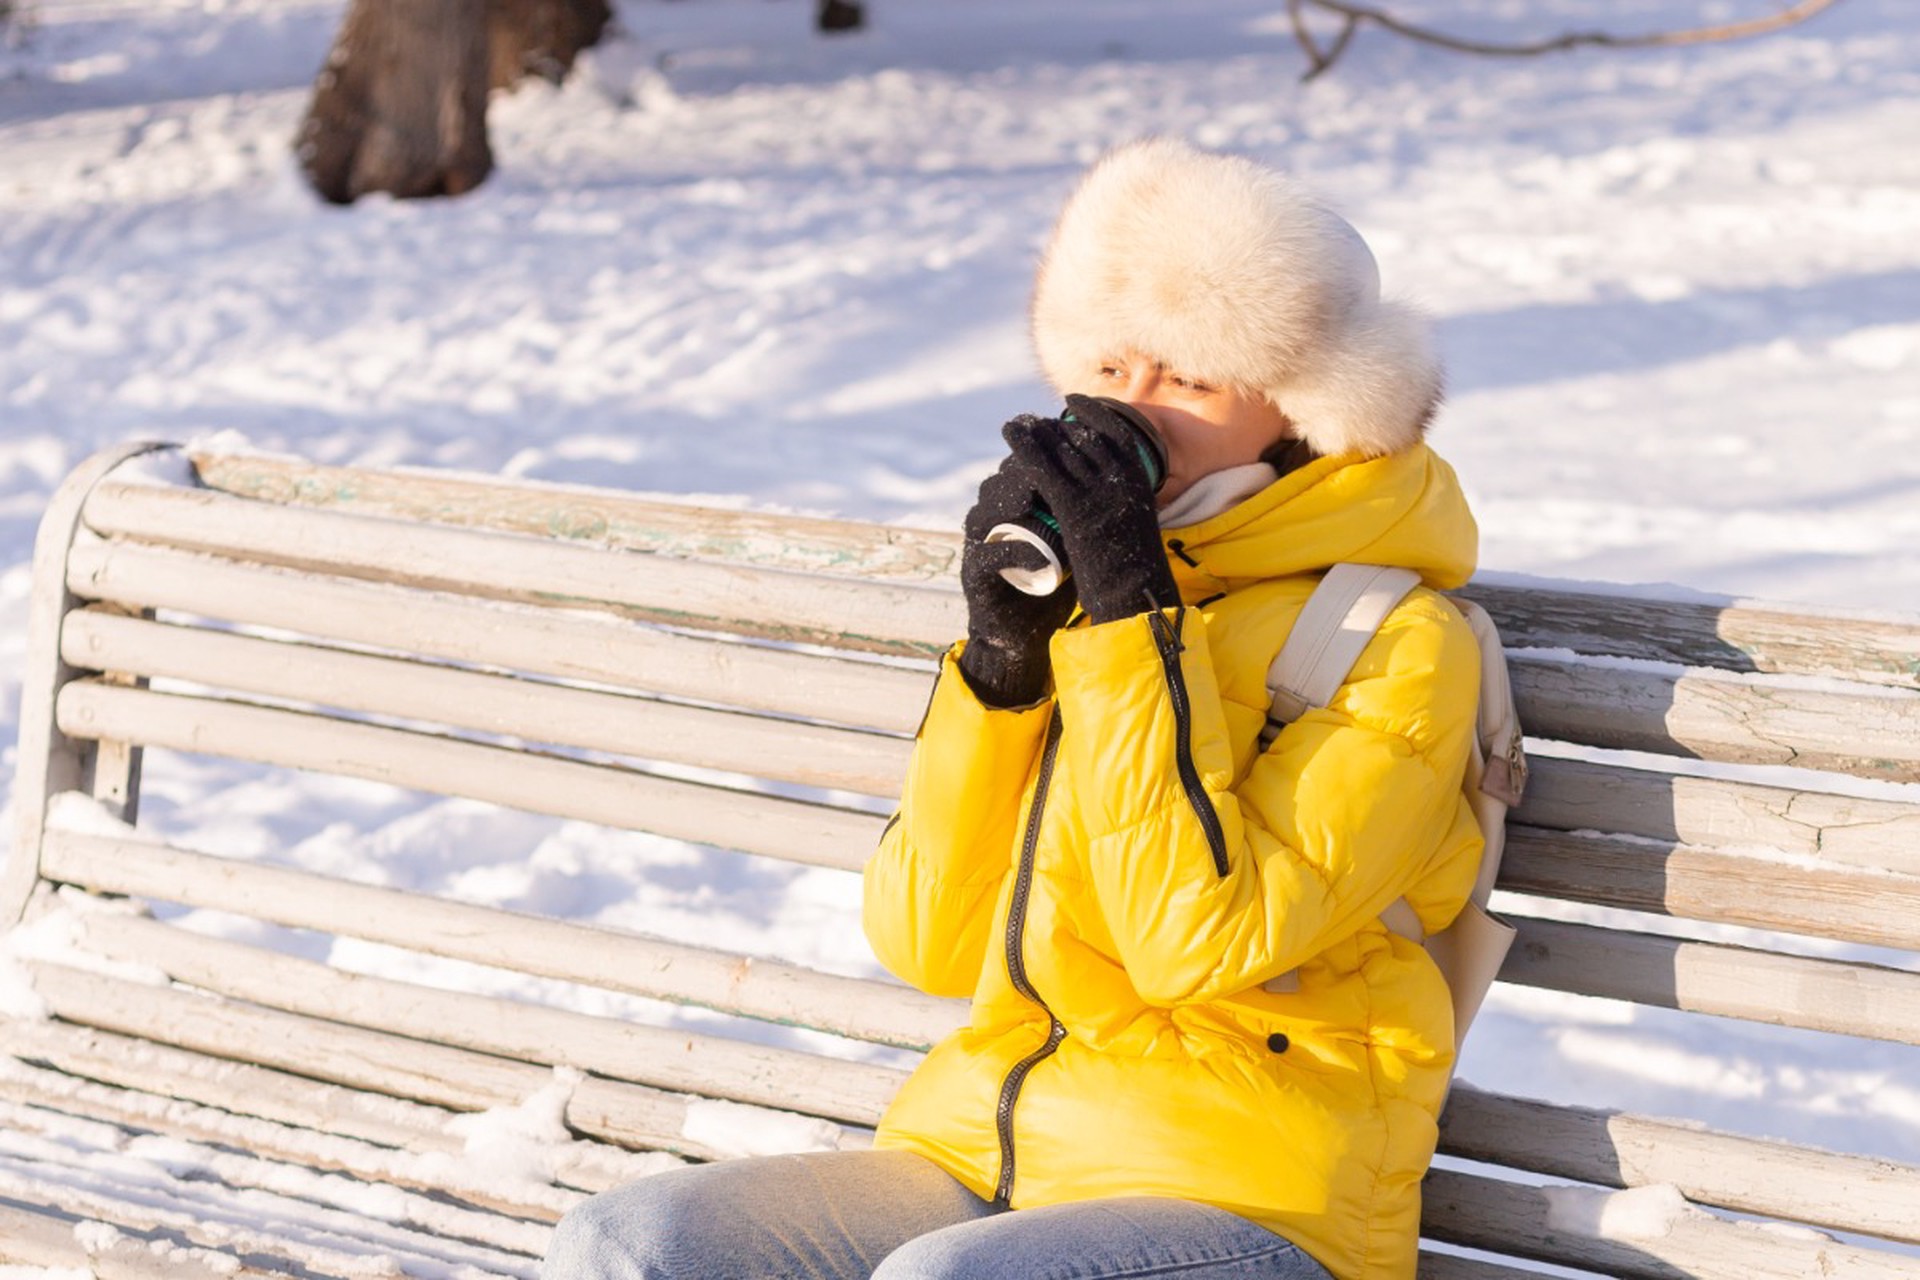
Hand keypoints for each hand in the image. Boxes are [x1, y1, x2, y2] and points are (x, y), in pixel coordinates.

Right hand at [956, 444, 1079, 705]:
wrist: (1025, 632)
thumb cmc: (1050, 583)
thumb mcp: (1070, 544)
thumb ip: (1082, 516)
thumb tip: (1117, 484)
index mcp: (1010, 508)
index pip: (1017, 470)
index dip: (1038, 457)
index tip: (1066, 455)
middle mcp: (990, 522)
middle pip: (998, 484)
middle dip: (1022, 472)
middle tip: (1048, 470)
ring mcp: (979, 547)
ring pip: (983, 512)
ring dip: (1008, 502)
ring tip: (1033, 500)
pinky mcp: (975, 575)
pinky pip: (987, 556)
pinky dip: (1013, 554)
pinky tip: (1036, 557)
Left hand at [1003, 395, 1179, 624]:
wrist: (1136, 595)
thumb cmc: (1136, 571)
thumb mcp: (1136, 526)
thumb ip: (1125, 506)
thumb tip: (1114, 501)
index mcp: (1140, 479)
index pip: (1116, 430)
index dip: (1092, 412)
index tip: (1073, 404)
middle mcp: (1120, 476)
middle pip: (1082, 434)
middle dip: (1055, 425)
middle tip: (1034, 421)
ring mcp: (1096, 489)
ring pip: (1060, 446)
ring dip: (1036, 430)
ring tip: (1017, 423)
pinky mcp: (1072, 506)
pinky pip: (1042, 467)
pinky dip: (1025, 446)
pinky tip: (1012, 434)